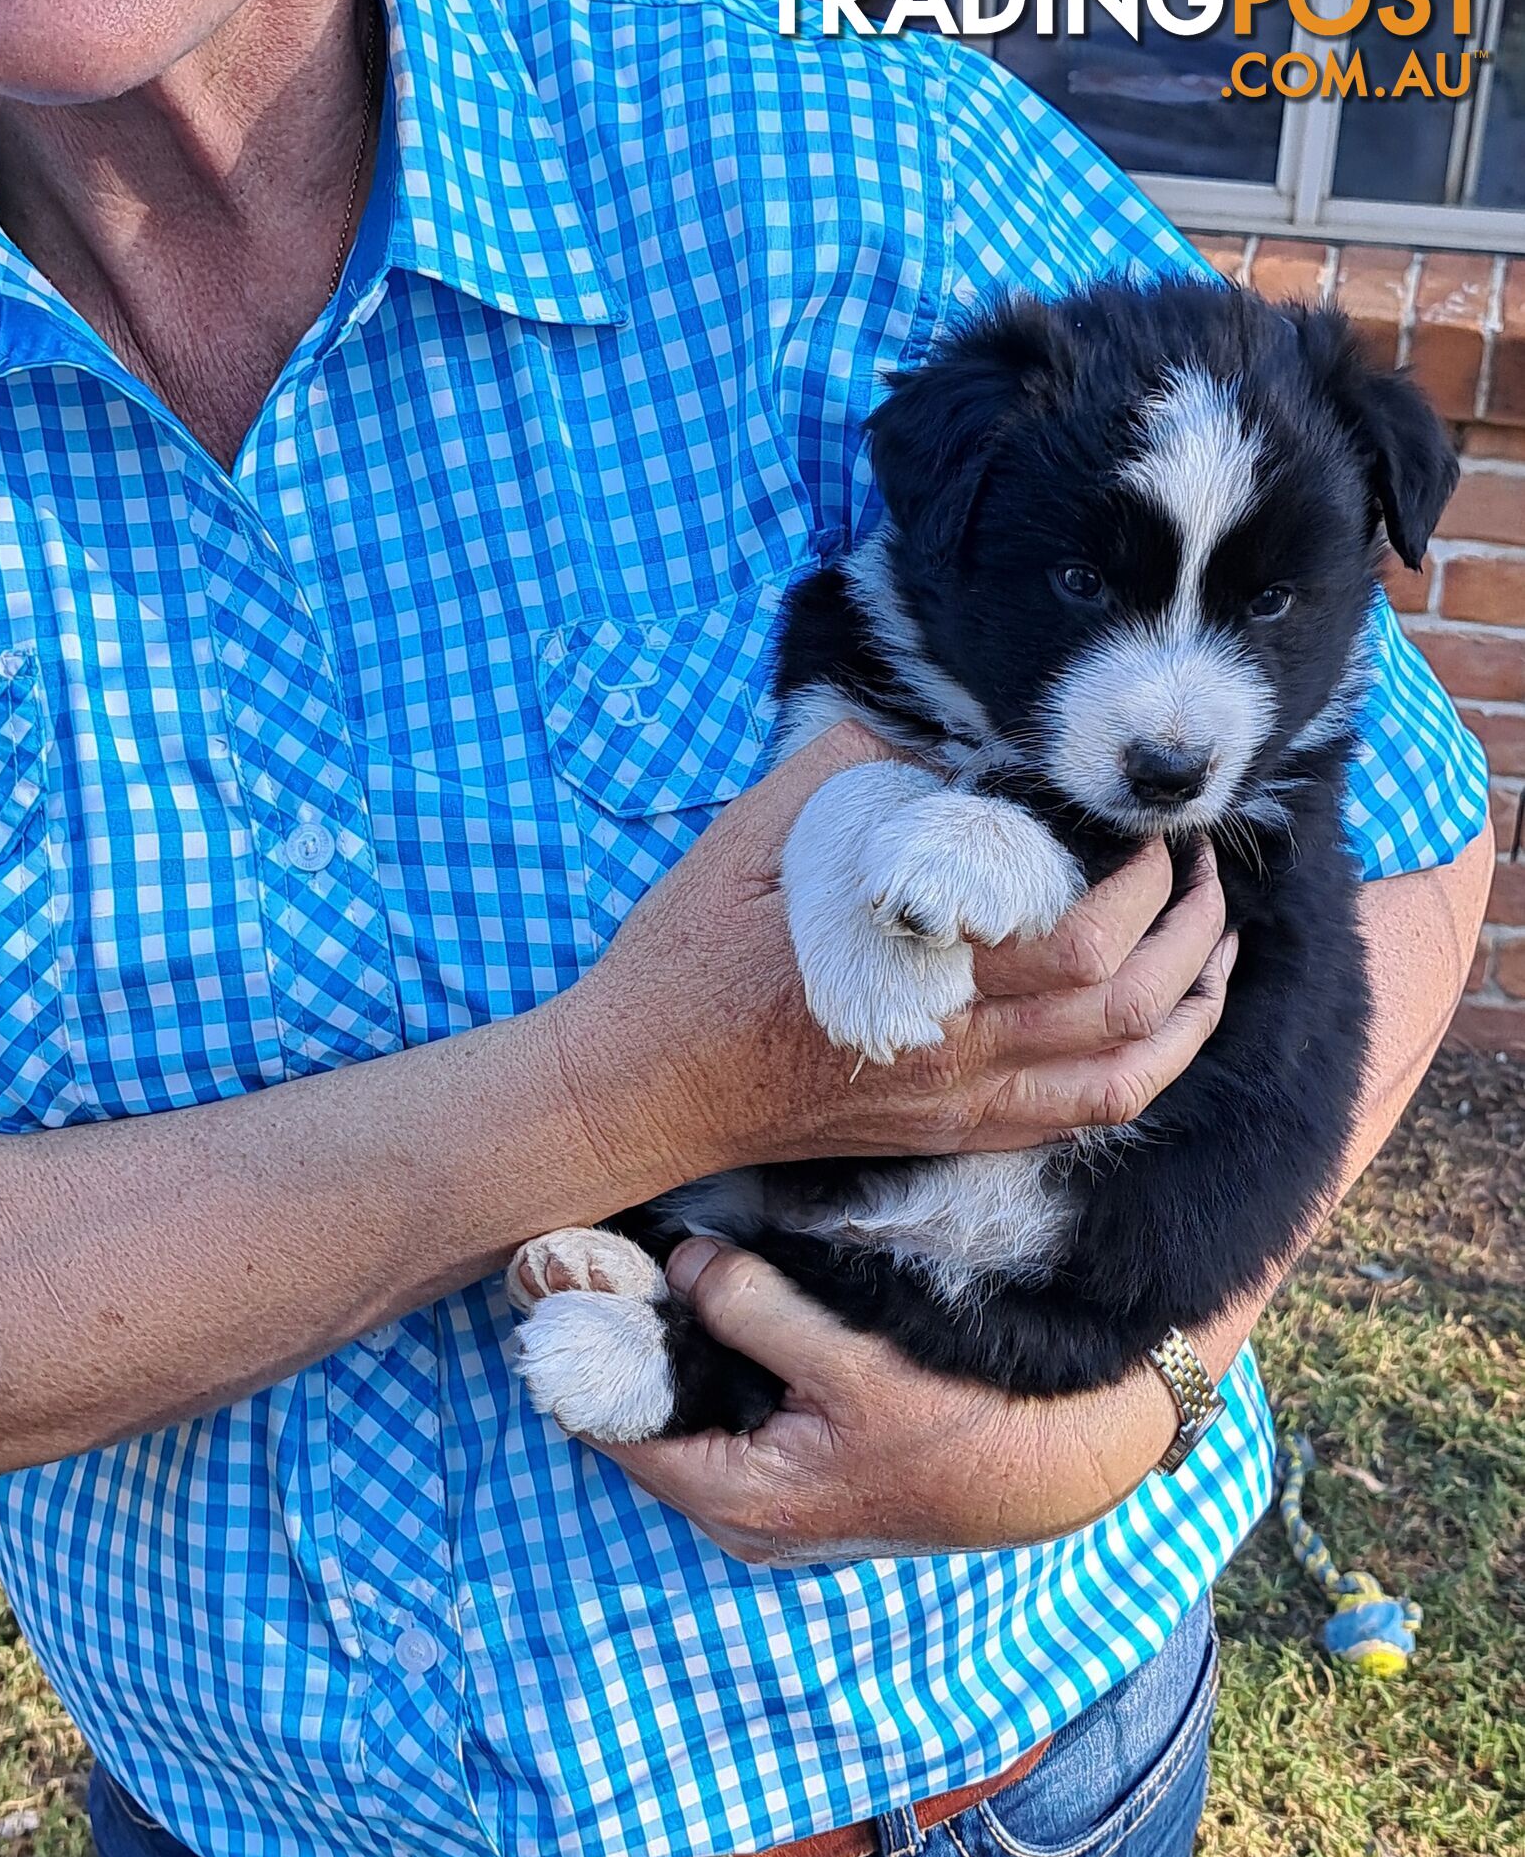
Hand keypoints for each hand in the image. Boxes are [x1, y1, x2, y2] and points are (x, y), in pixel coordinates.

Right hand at [549, 721, 1234, 1183]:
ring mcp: (956, 1102)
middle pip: (1124, 1002)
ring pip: (1124, 1074)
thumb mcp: (753, 836)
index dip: (1141, 879)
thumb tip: (936, 722)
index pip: (1080, 934)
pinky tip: (1165, 1025)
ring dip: (1193, 1008)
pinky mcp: (949, 1133)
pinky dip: (1146, 1071)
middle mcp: (953, 1051)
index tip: (1142, 822)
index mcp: (914, 970)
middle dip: (1191, 927)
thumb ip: (850, 767)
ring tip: (1217, 943)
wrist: (639, 1087)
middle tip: (1200, 865)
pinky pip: (1080, 1119)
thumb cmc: (687, 958)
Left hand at [592, 1238, 1180, 1561]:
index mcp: (740, 1500)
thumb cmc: (963, 1428)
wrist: (1057, 1472)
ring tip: (660, 1275)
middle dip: (631, 1347)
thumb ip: (757, 1309)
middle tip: (615, 1261)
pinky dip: (717, 1374)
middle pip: (649, 1426)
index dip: (591, 1354)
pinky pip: (731, 1428)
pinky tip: (722, 1312)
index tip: (570, 1282)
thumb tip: (685, 1263)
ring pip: (691, 1424)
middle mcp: (744, 1519)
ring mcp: (775, 1509)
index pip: (616, 1429)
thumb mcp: (854, 1360)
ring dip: (676, 1356)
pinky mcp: (805, 1486)